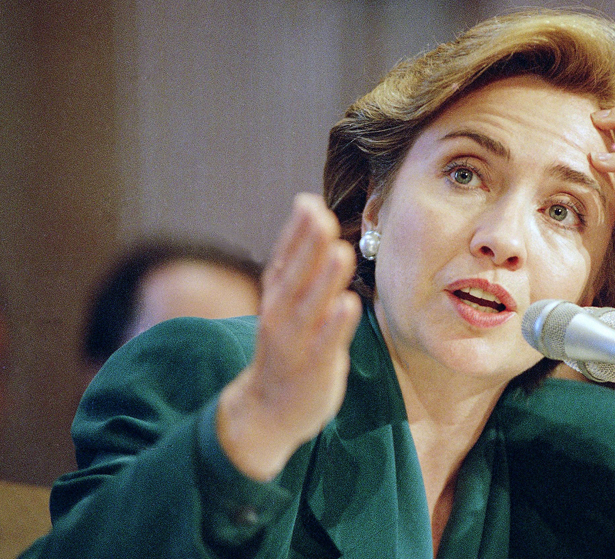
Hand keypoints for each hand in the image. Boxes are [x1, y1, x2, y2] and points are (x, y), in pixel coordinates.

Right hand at [217, 193, 361, 480]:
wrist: (267, 411)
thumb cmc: (288, 348)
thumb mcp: (288, 302)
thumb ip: (301, 261)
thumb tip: (312, 212)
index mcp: (277, 296)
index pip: (285, 258)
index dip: (295, 232)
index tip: (309, 203)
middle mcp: (281, 316)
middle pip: (296, 276)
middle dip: (309, 246)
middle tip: (321, 216)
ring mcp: (295, 343)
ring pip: (310, 307)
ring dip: (325, 280)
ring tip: (341, 252)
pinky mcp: (313, 369)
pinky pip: (324, 345)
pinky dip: (334, 326)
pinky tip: (347, 305)